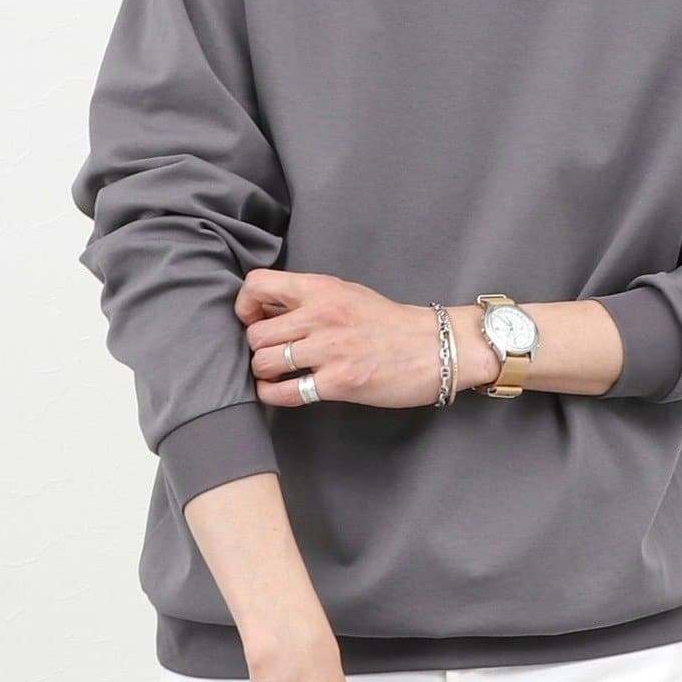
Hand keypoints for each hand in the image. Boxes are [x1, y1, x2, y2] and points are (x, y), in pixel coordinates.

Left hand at [237, 269, 500, 405]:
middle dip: (255, 348)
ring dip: (263, 373)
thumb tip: (266, 309)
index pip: (258, 285)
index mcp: (322, 289)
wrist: (435, 348)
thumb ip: (309, 299)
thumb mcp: (348, 295)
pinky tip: (281, 392)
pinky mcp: (339, 382)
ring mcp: (330, 350)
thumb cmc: (391, 324)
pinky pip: (285, 392)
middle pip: (255, 333)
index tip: (253, 320)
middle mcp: (321, 315)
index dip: (245, 305)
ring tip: (275, 375)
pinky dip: (273, 395)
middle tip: (269, 355)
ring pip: (264, 362)